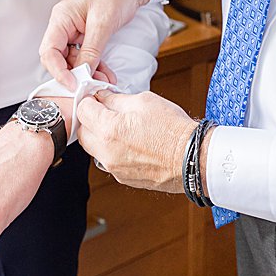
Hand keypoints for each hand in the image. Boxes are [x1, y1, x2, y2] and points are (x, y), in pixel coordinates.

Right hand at [39, 0, 154, 88]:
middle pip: (58, 58)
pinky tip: (105, 75)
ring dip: (87, 73)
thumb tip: (83, 71)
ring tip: (102, 82)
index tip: (72, 83)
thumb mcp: (103, 22)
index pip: (49, 51)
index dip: (58, 70)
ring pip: (74, 60)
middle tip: (88, 86)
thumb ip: (92, 49)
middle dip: (73, 74)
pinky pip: (86, 56)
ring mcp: (75, 31)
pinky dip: (95, 66)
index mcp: (61, 18)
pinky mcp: (87, 36)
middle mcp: (64, 26)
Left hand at [75, 89, 194, 193]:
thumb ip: (117, 99)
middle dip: (91, 120)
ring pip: (94, 149)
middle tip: (107, 111)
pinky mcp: (122, 178)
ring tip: (123, 128)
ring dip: (100, 137)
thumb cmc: (173, 129)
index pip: (83, 111)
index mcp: (109, 129)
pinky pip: (108, 161)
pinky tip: (132, 143)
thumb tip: (103, 97)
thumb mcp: (145, 101)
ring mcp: (113, 168)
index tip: (96, 98)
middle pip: (83, 132)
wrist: (192, 158)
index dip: (89, 100)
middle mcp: (106, 152)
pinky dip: (113, 151)